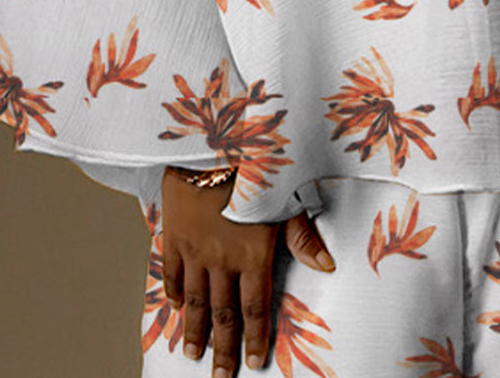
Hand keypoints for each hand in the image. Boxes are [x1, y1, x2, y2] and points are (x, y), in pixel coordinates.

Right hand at [160, 168, 335, 374]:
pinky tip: (177, 306)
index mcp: (253, 254)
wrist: (211, 145)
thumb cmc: (254, 166)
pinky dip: (175, 291)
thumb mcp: (285, 199)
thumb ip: (303, 238)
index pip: (255, 308)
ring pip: (195, 300)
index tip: (254, 362)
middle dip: (223, 348)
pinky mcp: (174, 234)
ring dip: (194, 330)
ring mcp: (195, 249)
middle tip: (221, 376)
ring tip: (193, 354)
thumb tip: (327, 265)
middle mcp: (222, 259)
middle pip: (223, 313)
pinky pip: (172, 271)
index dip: (255, 337)